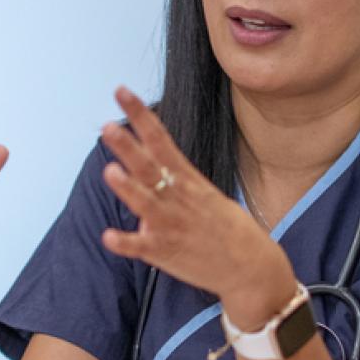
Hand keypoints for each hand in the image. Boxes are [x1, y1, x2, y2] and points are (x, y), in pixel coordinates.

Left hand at [97, 87, 288, 320]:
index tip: (121, 92)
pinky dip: (125, 242)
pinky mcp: (166, 252)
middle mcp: (177, 197)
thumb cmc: (226, 228)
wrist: (251, 267)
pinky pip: (142, 246)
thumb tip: (145, 174)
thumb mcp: (205, 195)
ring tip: (110, 171)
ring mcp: (171, 225)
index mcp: (187, 178)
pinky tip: (108, 236)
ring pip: (145, 202)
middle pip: (149, 166)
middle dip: (129, 146)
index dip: (139, 115)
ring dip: (128, 188)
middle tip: (108, 126)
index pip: (160, 138)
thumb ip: (171, 183)